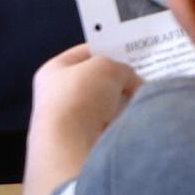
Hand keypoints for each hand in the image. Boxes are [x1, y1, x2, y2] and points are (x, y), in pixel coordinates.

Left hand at [22, 45, 138, 194]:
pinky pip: (106, 126)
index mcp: (52, 70)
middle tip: (140, 77)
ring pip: (103, 105)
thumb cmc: (81, 95)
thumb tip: (131, 83)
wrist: (69, 145)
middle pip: (95, 81)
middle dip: (117, 80)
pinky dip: (119, 123)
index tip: (132, 53)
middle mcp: (54, 95)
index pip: (85, 53)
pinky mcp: (78, 142)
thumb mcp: (108, 67)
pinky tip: (132, 120)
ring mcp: (65, 121)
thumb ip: (122, 69)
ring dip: (120, 103)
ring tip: (142, 98)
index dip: (109, 50)